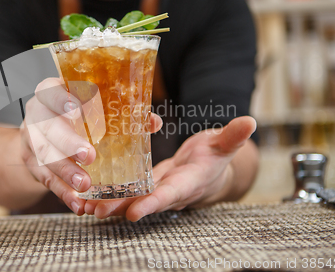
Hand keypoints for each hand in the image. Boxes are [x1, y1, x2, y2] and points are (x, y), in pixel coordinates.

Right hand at [20, 78, 162, 215]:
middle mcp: (37, 115)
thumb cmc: (76, 114)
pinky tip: (77, 203)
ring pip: (45, 157)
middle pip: (48, 128)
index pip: (50, 91)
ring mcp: (31, 139)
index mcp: (51, 93)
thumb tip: (153, 122)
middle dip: (68, 143)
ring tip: (85, 185)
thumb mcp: (91, 106)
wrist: (41, 129)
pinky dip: (62, 193)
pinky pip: (45, 179)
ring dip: (66, 172)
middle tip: (89, 156)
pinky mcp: (31, 163)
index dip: (60, 100)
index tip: (76, 109)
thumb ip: (119, 112)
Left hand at [84, 116, 256, 220]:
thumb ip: (233, 136)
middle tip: (96, 210)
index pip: (170, 194)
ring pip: (130, 199)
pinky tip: (87, 194)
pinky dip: (108, 194)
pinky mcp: (145, 184)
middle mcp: (169, 191)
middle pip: (143, 201)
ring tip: (83, 206)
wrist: (207, 169)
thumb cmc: (215, 156)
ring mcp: (155, 189)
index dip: (153, 203)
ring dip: (108, 203)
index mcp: (189, 182)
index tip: (135, 212)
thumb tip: (251, 121)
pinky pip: (126, 191)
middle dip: (120, 207)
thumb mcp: (223, 145)